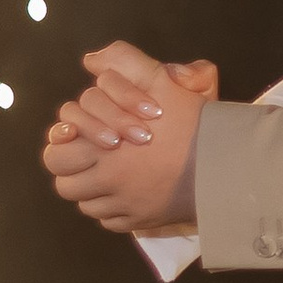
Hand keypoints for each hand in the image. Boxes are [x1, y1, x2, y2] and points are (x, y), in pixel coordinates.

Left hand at [43, 42, 212, 234]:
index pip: (56, 155)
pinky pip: (110, 221)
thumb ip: (126, 65)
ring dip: (92, 189)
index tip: (80, 136)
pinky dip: (113, 208)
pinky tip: (131, 192)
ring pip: (86, 205)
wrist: (226, 164)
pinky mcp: (141, 223)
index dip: (64, 144)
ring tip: (112, 174)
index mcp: (103, 152)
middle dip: (73, 169)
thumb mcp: (161, 83)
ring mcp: (125, 207)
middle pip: (65, 185)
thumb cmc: (191, 124)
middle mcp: (107, 184)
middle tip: (94, 155)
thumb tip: (92, 60)